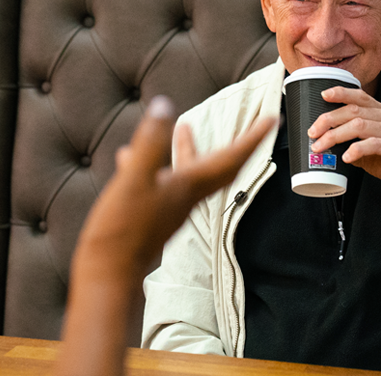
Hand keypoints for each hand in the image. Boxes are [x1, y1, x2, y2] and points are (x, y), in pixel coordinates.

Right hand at [76, 96, 276, 275]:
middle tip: (247, 124)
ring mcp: (169, 207)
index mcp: (188, 186)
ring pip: (187, 171)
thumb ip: (150, 144)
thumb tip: (164, 107)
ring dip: (188, 149)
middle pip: (217, 166)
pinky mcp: (152, 215)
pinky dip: (154, 165)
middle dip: (231, 142)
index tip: (272, 119)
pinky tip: (129, 156)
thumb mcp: (134, 179)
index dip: (252, 137)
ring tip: (181, 127)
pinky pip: (162, 182)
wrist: (108, 273)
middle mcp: (185, 196)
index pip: (230, 158)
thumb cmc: (122, 231)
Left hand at [307, 86, 380, 238]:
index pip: (359, 96)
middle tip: (312, 133)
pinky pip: (373, 144)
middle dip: (328, 120)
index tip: (322, 96)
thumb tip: (325, 141)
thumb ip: (352, 141)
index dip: (340, 93)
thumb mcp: (370, 149)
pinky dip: (356, 149)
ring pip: (359, 125)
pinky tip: (345, 157)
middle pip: (353, 110)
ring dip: (335, 135)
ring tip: (321, 146)